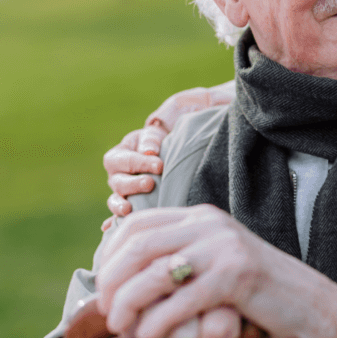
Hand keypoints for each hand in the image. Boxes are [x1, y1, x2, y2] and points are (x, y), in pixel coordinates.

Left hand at [96, 205, 336, 337]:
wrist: (308, 304)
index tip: (102, 288)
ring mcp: (225, 247)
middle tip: (106, 313)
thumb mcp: (214, 263)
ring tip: (123, 328)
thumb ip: (180, 256)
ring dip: (129, 304)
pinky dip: (158, 321)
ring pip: (154, 272)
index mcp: (201, 217)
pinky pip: (182, 300)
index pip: (137, 225)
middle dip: (112, 281)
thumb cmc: (254, 293)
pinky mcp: (237, 277)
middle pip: (139, 245)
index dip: (110, 256)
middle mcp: (210, 224)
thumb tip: (128, 262)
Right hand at [101, 85, 234, 228]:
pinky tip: (113, 229)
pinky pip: (129, 212)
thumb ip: (163, 120)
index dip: (137, 161)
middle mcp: (133, 164)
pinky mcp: (151, 199)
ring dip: (120, 202)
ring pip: (118, 195)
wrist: (223, 123)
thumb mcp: (182, 107)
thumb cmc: (200, 111)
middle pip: (115, 177)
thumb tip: (149, 149)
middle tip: (151, 183)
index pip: (122, 156)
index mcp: (136, 143)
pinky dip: (117, 221)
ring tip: (130, 209)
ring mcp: (139, 182)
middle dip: (129, 182)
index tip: (159, 164)